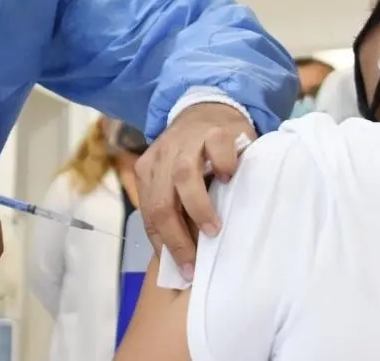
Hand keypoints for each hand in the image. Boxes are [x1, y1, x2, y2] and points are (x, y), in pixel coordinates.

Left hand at [135, 103, 255, 279]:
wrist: (209, 110)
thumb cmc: (196, 156)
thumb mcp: (176, 180)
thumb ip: (174, 207)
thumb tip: (179, 256)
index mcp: (148, 170)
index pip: (149, 214)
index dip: (164, 245)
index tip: (183, 270)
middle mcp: (162, 155)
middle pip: (160, 200)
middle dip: (176, 236)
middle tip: (195, 261)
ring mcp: (187, 141)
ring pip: (183, 176)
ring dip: (197, 208)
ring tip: (214, 230)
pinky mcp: (214, 131)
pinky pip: (216, 150)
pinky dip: (223, 167)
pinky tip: (230, 181)